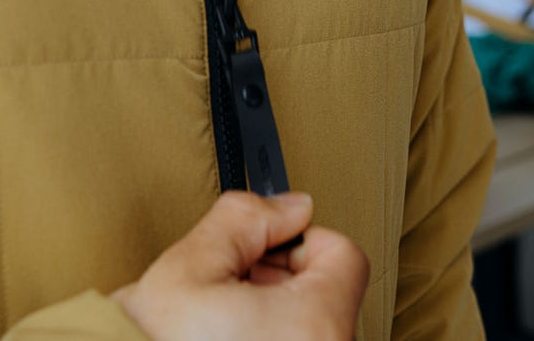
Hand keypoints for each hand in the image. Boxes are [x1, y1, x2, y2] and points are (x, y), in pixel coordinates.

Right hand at [112, 191, 367, 340]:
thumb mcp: (188, 266)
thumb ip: (244, 219)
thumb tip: (288, 206)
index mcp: (314, 325)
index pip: (344, 254)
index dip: (297, 238)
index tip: (261, 246)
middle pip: (323, 291)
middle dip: (275, 276)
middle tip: (226, 286)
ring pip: (305, 323)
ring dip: (268, 312)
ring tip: (218, 322)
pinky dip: (266, 338)